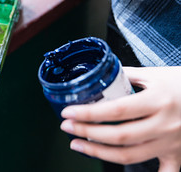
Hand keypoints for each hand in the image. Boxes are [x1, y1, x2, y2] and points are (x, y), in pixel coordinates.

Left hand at [60, 66, 180, 171]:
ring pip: (131, 156)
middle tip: (67, 127)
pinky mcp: (178, 154)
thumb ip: (127, 76)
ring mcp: (171, 142)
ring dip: (100, 153)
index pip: (116, 110)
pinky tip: (122, 171)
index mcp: (157, 100)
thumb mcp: (156, 74)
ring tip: (78, 145)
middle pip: (119, 136)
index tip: (68, 112)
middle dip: (87, 133)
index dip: (89, 113)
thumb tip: (99, 78)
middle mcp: (164, 124)